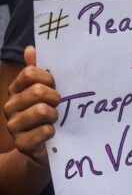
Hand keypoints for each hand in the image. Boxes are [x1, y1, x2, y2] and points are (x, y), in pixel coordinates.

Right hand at [4, 46, 59, 165]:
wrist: (43, 146)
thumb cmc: (46, 114)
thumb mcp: (45, 91)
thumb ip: (39, 71)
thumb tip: (30, 48)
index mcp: (16, 89)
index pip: (31, 73)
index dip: (48, 78)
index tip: (55, 85)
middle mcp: (11, 106)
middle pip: (38, 91)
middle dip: (55, 98)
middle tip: (57, 105)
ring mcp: (14, 125)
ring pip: (42, 111)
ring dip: (54, 115)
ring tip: (53, 119)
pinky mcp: (21, 143)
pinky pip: (44, 131)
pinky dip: (52, 131)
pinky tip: (51, 133)